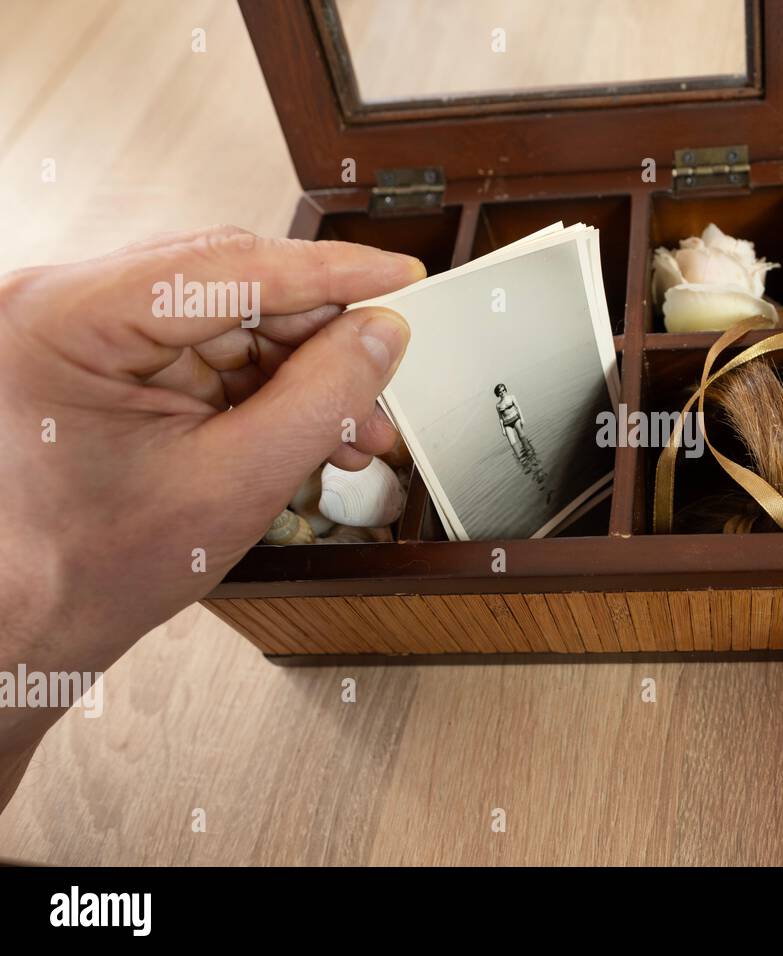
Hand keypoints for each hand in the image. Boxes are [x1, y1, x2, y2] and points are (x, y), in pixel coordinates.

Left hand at [0, 225, 423, 752]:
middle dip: (319, 336)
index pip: (224, 265)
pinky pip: (212, 347)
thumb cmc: (93, 566)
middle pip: (231, 283)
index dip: (329, 272)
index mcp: (63, 320)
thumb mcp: (233, 484)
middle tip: (382, 371)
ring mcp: (83, 328)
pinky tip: (313, 425)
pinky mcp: (108, 355)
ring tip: (352, 427)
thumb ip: (318, 399)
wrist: (34, 617)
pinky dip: (271, 386)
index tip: (399, 276)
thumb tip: (380, 334)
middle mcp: (60, 304)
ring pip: (233, 316)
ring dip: (303, 369)